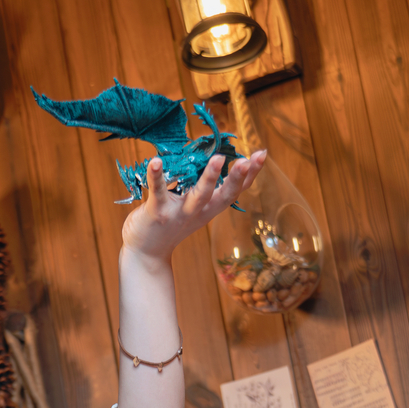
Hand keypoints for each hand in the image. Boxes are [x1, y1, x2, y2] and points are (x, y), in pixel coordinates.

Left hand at [120, 150, 267, 262]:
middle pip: (224, 195)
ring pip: (199, 196)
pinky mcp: (158, 212)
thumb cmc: (170, 221)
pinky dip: (156, 176)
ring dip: (210, 177)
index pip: (235, 190)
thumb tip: (210, 156)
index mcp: (209, 208)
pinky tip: (155, 161)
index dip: (250, 174)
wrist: (147, 253)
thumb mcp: (192, 206)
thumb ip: (200, 187)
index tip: (261, 154)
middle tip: (248, 159)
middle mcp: (199, 211)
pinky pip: (158, 192)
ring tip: (219, 158)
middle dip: (237, 177)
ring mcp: (179, 213)